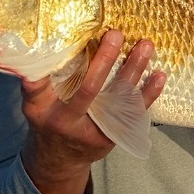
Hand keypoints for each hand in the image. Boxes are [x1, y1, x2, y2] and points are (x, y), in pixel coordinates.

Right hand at [20, 29, 165, 193]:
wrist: (61, 159)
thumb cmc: (47, 121)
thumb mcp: (34, 106)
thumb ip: (35, 84)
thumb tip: (34, 51)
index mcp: (50, 112)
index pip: (49, 88)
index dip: (60, 68)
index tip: (74, 42)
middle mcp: (73, 121)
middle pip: (90, 89)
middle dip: (104, 60)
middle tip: (115, 34)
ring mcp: (97, 129)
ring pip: (118, 97)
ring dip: (134, 69)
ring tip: (146, 45)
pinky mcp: (115, 134)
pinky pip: (135, 112)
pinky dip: (149, 93)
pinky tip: (159, 75)